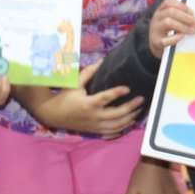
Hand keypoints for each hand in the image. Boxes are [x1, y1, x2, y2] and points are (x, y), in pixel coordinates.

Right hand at [24, 62, 143, 135]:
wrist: (53, 115)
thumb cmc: (64, 96)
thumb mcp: (74, 83)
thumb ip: (89, 72)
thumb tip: (101, 60)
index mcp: (88, 103)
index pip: (106, 98)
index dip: (117, 93)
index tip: (128, 88)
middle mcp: (94, 116)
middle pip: (117, 114)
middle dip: (131, 107)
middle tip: (141, 99)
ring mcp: (95, 125)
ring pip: (117, 125)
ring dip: (130, 118)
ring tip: (138, 110)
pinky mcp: (95, 131)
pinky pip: (111, 133)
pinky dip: (122, 129)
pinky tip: (129, 123)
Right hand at [148, 0, 194, 59]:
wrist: (154, 45)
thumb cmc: (165, 30)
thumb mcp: (170, 20)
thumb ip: (180, 16)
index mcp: (160, 10)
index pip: (168, 2)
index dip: (182, 6)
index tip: (192, 13)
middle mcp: (156, 18)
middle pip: (170, 11)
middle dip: (186, 17)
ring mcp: (155, 30)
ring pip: (167, 22)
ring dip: (183, 26)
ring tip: (192, 31)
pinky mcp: (156, 42)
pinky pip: (165, 40)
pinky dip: (175, 38)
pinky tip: (182, 37)